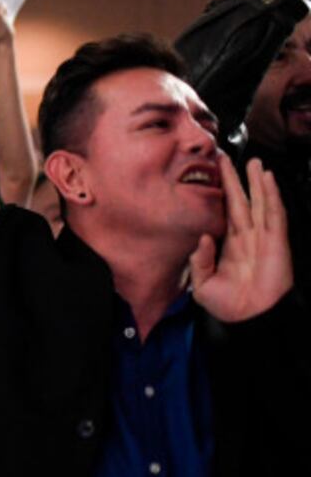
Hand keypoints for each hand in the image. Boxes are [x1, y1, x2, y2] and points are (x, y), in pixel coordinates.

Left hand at [192, 157, 292, 321]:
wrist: (250, 319)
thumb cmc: (228, 306)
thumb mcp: (202, 284)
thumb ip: (199, 261)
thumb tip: (202, 237)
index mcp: (229, 245)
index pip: (224, 212)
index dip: (219, 194)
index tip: (211, 175)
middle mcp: (247, 238)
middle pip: (241, 201)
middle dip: (234, 180)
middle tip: (226, 157)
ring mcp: (263, 238)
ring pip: (260, 203)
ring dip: (258, 182)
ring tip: (254, 162)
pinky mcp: (277, 242)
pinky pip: (274, 214)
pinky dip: (272, 196)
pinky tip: (268, 180)